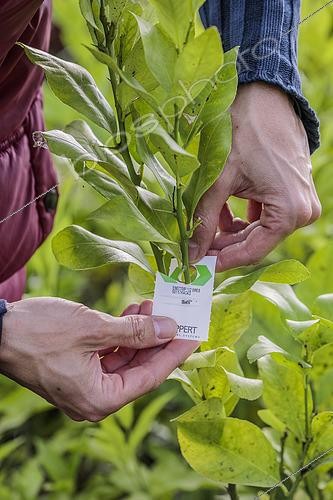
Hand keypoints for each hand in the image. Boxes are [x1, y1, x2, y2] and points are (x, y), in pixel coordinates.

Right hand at [0, 298, 197, 420]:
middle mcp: (94, 399)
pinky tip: (132, 313)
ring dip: (139, 333)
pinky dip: (121, 335)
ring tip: (153, 307)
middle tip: (176, 316)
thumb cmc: (38, 332)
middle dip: (157, 339)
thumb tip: (168, 329)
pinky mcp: (76, 370)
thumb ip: (136, 331)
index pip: (151, 377)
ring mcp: (84, 385)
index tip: (195, 335)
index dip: (175, 353)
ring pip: (124, 360)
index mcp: (100, 399)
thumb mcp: (94, 329)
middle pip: (139, 369)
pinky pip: (108, 355)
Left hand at [189, 82, 320, 271]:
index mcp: (290, 212)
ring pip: (259, 228)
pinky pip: (266, 214)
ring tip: (206, 221)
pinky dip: (243, 214)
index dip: (223, 260)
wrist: (265, 95)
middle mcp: (302, 211)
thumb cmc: (244, 133)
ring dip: (231, 229)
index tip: (199, 266)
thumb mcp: (219, 181)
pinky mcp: (293, 191)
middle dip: (224, 244)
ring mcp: (301, 201)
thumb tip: (190, 255)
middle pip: (256, 241)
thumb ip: (203, 221)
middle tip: (196, 247)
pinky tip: (222, 209)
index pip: (252, 251)